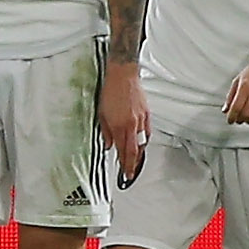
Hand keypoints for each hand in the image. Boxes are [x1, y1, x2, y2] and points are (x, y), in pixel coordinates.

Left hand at [100, 59, 147, 185]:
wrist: (123, 74)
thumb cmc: (110, 91)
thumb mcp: (101, 113)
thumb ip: (106, 132)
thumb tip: (109, 145)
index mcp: (119, 126)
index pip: (123, 151)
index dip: (124, 164)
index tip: (124, 173)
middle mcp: (131, 125)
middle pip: (134, 151)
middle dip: (133, 165)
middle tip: (131, 174)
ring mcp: (141, 120)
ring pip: (142, 142)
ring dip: (139, 154)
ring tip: (136, 162)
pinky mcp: (146, 114)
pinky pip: (147, 132)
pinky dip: (144, 140)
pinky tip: (142, 144)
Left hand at [223, 55, 248, 124]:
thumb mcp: (238, 80)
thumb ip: (230, 96)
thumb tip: (225, 110)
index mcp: (245, 86)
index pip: (236, 107)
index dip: (231, 116)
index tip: (230, 120)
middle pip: (245, 113)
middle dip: (239, 119)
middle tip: (237, 119)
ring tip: (246, 119)